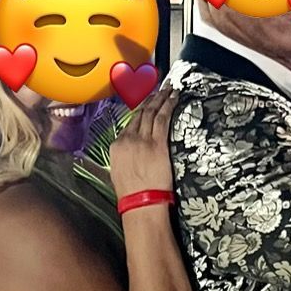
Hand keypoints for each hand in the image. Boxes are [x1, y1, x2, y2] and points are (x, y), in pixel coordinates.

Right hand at [109, 83, 178, 200]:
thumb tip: (130, 153)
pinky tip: (174, 97)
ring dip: (161, 98)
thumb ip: (124, 157)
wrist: (140, 202)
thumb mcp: (119, 171)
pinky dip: (168, 105)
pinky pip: (163, 119)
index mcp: (117, 145)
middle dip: (151, 99)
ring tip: (168, 89)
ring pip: (152, 113)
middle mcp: (128, 139)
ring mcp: (143, 140)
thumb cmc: (131, 193)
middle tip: (159, 88)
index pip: (129, 123)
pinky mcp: (158, 143)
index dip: (139, 110)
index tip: (146, 103)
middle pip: (141, 114)